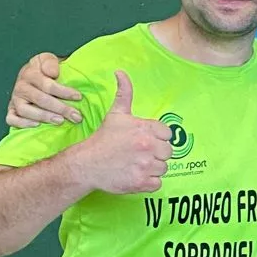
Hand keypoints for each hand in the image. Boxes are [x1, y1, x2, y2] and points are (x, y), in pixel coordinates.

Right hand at [7, 51, 81, 127]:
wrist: (32, 74)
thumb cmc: (44, 69)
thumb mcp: (48, 59)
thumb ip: (50, 63)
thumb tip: (53, 73)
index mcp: (30, 73)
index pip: (47, 85)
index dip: (63, 92)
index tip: (79, 97)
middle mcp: (20, 87)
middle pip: (40, 99)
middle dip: (60, 108)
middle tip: (76, 116)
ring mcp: (15, 99)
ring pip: (25, 111)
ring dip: (44, 117)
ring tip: (60, 121)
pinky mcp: (11, 110)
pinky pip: (12, 119)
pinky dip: (22, 124)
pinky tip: (38, 125)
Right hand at [74, 70, 172, 195]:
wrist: (87, 164)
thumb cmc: (103, 139)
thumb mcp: (116, 113)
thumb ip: (125, 92)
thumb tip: (120, 72)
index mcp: (146, 128)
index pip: (168, 134)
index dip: (158, 138)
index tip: (144, 140)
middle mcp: (148, 146)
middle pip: (168, 152)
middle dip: (156, 153)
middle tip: (140, 154)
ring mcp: (146, 166)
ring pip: (163, 168)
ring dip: (153, 168)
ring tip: (136, 164)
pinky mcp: (142, 183)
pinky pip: (158, 184)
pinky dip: (149, 182)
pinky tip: (137, 175)